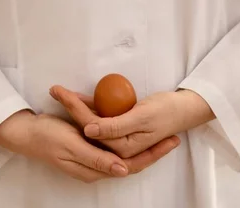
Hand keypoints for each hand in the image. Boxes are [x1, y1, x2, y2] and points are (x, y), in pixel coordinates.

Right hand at [0, 109, 180, 182]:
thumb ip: (97, 159)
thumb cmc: (47, 137)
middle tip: (174, 138)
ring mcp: (93, 157)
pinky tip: (137, 130)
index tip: (170, 142)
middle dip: (154, 151)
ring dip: (143, 146)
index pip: (132, 166)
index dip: (152, 155)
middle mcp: (96, 167)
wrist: (26, 132)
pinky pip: (114, 145)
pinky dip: (128, 139)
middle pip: (132, 162)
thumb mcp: (72, 146)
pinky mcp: (89, 147)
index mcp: (94, 169)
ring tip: (163, 135)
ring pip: (125, 153)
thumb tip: (123, 171)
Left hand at [49, 87, 214, 158]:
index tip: (60, 93)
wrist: (185, 108)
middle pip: (88, 126)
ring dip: (78, 106)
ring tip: (61, 92)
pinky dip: (92, 105)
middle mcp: (118, 147)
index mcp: (121, 149)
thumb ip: (114, 126)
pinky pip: (102, 117)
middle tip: (54, 89)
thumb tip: (88, 129)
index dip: (73, 109)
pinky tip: (80, 96)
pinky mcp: (122, 128)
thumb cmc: (166, 111)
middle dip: (70, 107)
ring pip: (93, 121)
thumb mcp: (141, 117)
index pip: (91, 127)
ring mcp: (119, 138)